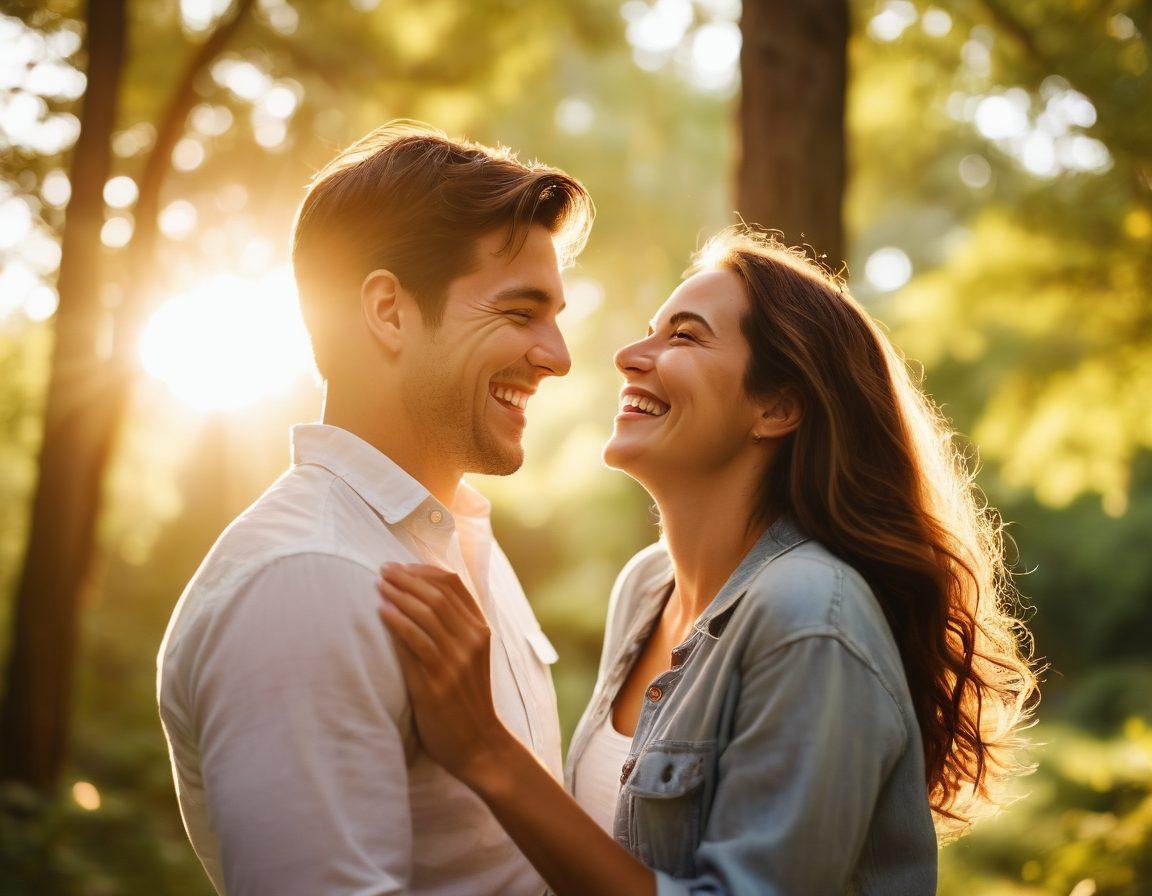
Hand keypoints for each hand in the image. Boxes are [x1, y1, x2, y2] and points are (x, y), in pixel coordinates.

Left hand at [376, 563, 512, 788]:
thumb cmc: (468, 698)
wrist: (480, 743)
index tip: (401, 566)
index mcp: (481, 630)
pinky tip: (381, 611)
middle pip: (437, 594)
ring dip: (398, 594)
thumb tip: (422, 597)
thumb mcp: (471, 656)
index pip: (454, 585)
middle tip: (382, 570)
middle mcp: (472, 640)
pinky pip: (416, 642)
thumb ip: (455, 628)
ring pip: (426, 613)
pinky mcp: (438, 681)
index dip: (424, 571)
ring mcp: (457, 660)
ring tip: (378, 585)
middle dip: (406, 578)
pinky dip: (397, 622)